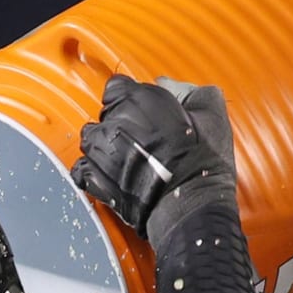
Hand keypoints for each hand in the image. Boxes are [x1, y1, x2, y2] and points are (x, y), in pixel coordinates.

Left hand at [71, 74, 236, 243]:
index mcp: (140, 99)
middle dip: (119, 126)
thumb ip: (186, 90)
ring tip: (127, 163)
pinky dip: (92, 173)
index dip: (129, 101)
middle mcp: (114, 121)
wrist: (190, 208)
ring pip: (91, 140)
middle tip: (141, 144)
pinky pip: (81, 169)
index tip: (141, 116)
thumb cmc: (202, 163)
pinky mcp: (94, 179)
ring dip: (104, 148)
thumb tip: (165, 84)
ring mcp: (101, 150)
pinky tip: (111, 179)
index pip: (118, 88)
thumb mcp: (211, 112)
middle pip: (105, 115)